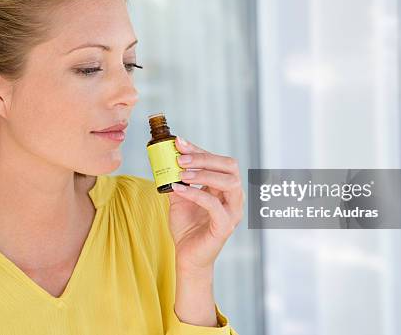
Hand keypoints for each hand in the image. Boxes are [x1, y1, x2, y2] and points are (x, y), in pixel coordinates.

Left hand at [167, 136, 243, 274]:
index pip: (219, 161)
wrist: (187, 257)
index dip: (199, 150)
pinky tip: (178, 189)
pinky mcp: (224, 226)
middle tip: (180, 157)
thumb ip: (177, 179)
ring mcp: (232, 212)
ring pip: (229, 183)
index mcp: (225, 188)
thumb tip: (166, 158)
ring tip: (181, 173)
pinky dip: (195, 194)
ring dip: (203, 174)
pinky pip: (214, 205)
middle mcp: (234, 197)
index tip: (179, 143)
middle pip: (230, 167)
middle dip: (204, 158)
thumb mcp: (179, 198)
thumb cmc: (187, 227)